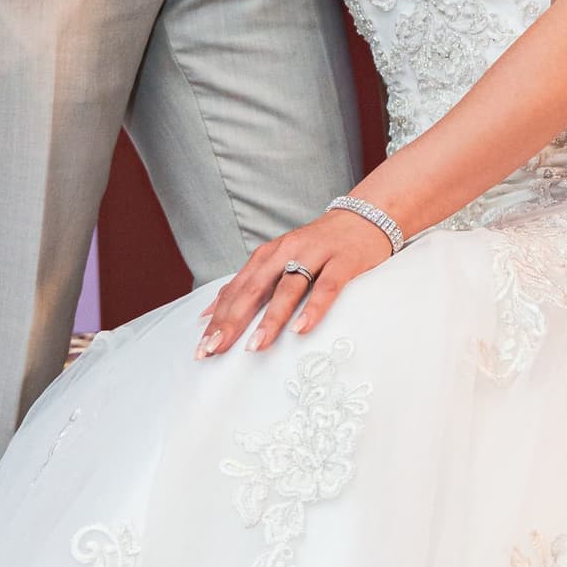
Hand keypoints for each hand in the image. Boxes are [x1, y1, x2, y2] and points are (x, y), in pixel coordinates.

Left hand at [197, 208, 391, 356]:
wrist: (363, 217)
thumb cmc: (318, 247)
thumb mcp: (280, 260)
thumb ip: (249, 284)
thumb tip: (211, 312)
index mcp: (267, 255)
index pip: (236, 290)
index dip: (218, 318)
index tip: (203, 346)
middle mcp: (286, 252)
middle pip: (254, 289)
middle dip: (233, 320)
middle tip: (217, 348)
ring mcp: (315, 255)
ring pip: (287, 289)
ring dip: (270, 319)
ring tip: (256, 346)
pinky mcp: (343, 261)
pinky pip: (327, 287)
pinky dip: (313, 308)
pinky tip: (301, 329)